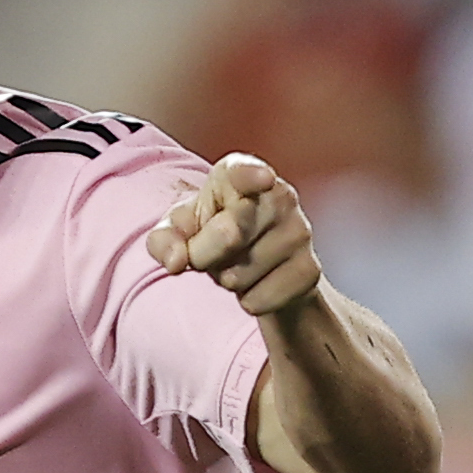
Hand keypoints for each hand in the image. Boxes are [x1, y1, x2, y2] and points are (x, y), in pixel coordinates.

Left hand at [145, 152, 324, 316]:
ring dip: (227, 280)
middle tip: (211, 252)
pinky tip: (259, 282)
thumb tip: (175, 261)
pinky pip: (257, 300)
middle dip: (204, 256)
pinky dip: (248, 301)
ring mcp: (299, 232)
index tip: (263, 178)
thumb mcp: (179, 232)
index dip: (251, 175)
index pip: (244, 172)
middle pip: (227, 235)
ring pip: (237, 276)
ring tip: (239, 263)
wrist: (263, 268)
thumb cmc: (212, 236)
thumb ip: (163, 240)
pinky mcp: (309, 270)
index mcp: (240, 176)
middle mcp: (278, 196)